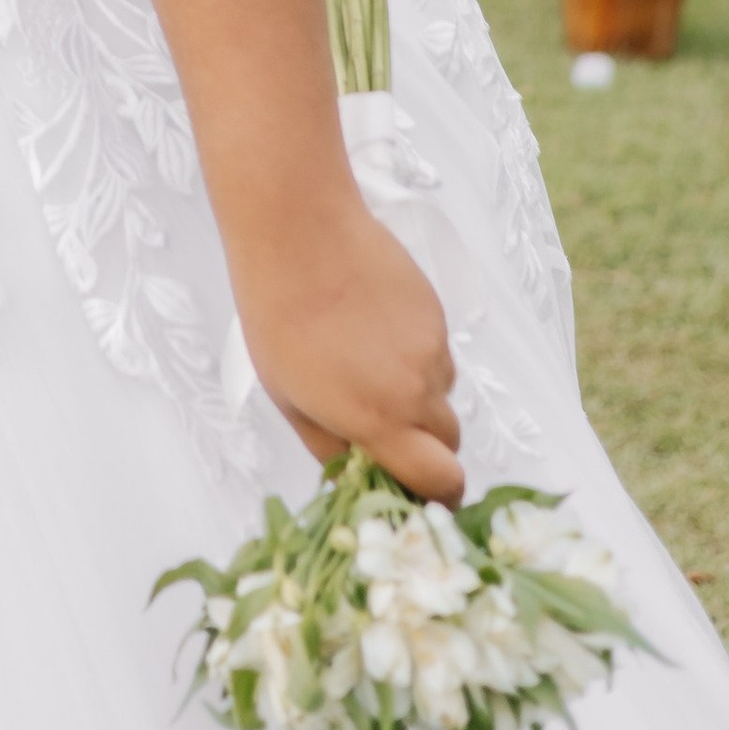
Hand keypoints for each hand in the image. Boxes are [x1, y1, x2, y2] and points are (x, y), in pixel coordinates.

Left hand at [238, 204, 462, 502]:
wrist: (299, 232)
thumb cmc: (279, 317)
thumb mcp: (290, 400)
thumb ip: (332, 450)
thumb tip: (353, 477)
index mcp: (382, 421)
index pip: (442, 482)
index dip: (439, 497)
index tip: (422, 496)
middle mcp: (418, 389)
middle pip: (449, 442)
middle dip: (427, 447)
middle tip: (384, 427)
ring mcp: (432, 347)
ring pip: (441, 393)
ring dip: (418, 396)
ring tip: (366, 362)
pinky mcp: (435, 311)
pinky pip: (436, 351)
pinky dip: (415, 354)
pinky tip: (373, 326)